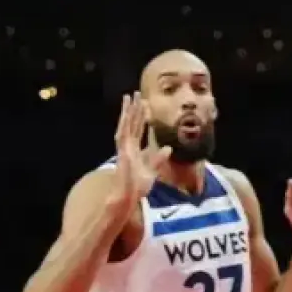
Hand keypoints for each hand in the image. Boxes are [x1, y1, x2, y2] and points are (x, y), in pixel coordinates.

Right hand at [110, 92, 171, 206]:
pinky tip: (125, 114)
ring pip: (126, 125)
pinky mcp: (122, 152)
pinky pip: (123, 135)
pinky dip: (124, 124)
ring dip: (128, 111)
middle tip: (136, 94)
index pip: (139, 130)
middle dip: (134, 109)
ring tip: (129, 97)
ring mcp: (124, 149)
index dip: (142, 117)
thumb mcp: (153, 170)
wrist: (128, 197)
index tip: (145, 105)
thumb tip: (168, 148)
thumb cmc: (138, 187)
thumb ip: (159, 158)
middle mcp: (128, 147)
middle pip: (132, 124)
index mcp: (135, 150)